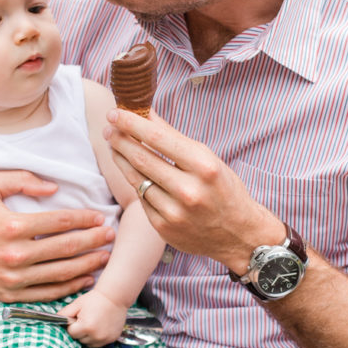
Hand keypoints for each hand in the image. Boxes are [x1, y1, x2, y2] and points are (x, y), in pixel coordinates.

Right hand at [0, 171, 114, 301]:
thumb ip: (20, 179)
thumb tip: (53, 187)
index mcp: (13, 225)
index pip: (60, 222)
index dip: (84, 219)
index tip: (99, 217)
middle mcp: (16, 254)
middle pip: (66, 248)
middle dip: (93, 241)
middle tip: (110, 235)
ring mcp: (14, 277)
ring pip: (61, 273)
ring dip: (87, 265)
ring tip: (104, 257)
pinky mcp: (10, 294)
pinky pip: (47, 293)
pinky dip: (69, 288)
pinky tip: (85, 279)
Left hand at [64, 288, 128, 346]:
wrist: (115, 297)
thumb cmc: (94, 299)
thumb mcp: (76, 304)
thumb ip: (63, 314)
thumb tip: (54, 322)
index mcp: (86, 326)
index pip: (71, 333)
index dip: (72, 325)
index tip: (77, 317)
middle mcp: (96, 335)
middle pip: (80, 340)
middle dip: (80, 331)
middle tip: (86, 318)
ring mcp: (105, 339)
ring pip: (89, 344)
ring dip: (88, 336)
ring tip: (93, 322)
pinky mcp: (112, 339)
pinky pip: (99, 343)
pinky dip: (97, 337)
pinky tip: (99, 326)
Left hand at [106, 109, 282, 274]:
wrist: (238, 235)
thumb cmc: (223, 190)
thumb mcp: (208, 159)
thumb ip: (175, 139)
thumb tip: (146, 114)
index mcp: (203, 166)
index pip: (158, 138)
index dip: (132, 123)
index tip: (115, 113)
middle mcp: (188, 190)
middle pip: (141, 158)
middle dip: (120, 139)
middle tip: (109, 128)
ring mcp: (174, 212)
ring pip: (136, 179)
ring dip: (121, 159)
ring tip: (114, 146)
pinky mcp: (163, 227)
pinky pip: (141, 199)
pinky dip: (135, 182)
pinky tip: (132, 171)